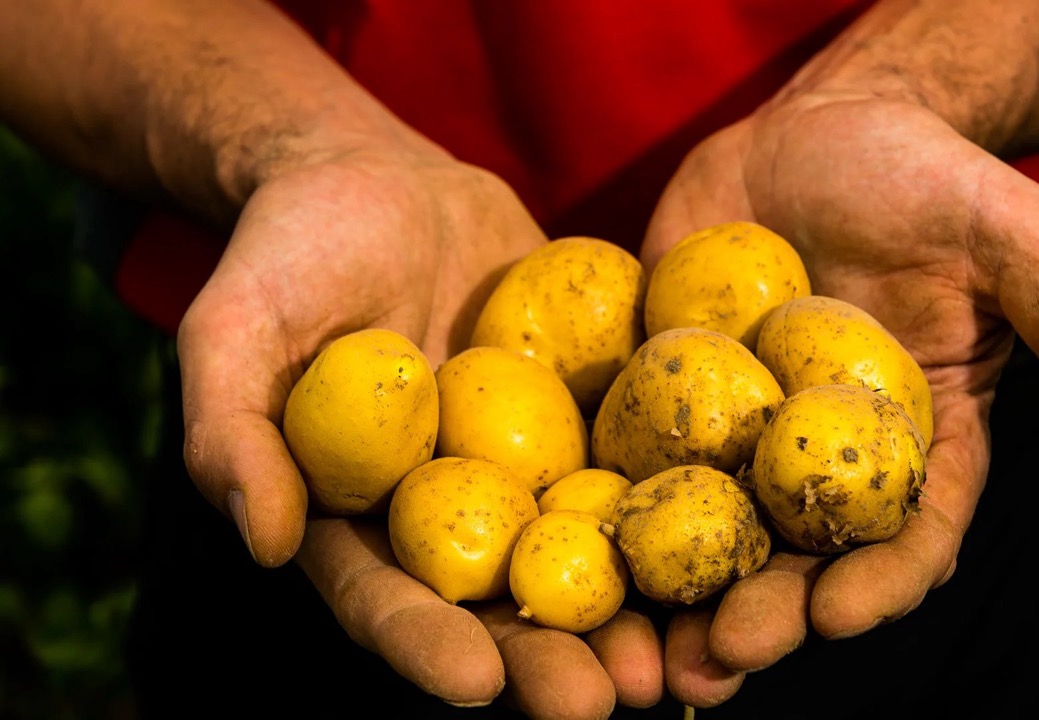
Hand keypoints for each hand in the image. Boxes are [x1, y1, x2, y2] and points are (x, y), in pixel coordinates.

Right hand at [175, 140, 663, 714]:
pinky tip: (729, 542)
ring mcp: (522, 468)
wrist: (382, 180)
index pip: (386, 598)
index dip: (427, 645)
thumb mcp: (234, 325)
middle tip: (606, 702)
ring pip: (577, 556)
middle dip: (548, 662)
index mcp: (357, 516)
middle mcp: (447, 511)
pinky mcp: (582, 419)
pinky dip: (671, 510)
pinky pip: (627, 466)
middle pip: (496, 604)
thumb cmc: (290, 251)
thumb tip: (263, 541)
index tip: (477, 686)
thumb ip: (233, 430)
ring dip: (627, 615)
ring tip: (681, 659)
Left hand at [641, 95, 1038, 705]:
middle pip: (792, 557)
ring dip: (671, 596)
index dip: (879, 582)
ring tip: (638, 652)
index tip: (841, 616)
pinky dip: (606, 500)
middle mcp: (821, 458)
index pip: (906, 534)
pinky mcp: (665, 389)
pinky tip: (573, 540)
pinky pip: (632, 449)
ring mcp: (736, 430)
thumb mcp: (1015, 237)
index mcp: (914, 446)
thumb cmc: (932, 183)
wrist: (825, 131)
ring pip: (703, 528)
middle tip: (715, 659)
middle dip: (759, 614)